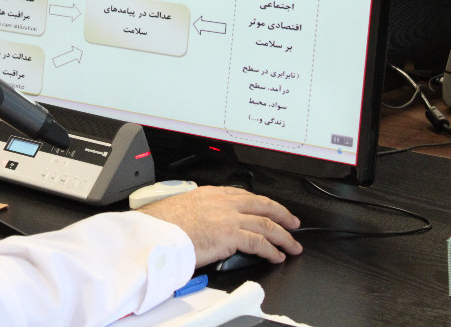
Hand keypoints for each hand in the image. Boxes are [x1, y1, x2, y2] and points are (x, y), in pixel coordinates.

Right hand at [138, 186, 301, 266]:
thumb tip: (204, 223)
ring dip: (283, 237)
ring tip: (292, 245)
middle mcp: (223, 202)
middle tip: (293, 223)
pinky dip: (272, 250)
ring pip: (267, 224)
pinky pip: (260, 243)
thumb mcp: (183, 207)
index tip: (269, 208)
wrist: (158, 232)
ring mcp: (229, 217)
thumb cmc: (163, 224)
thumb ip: (199, 212)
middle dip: (282, 214)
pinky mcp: (232, 235)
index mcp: (211, 193)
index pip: (244, 195)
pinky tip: (277, 256)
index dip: (262, 203)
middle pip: (263, 205)